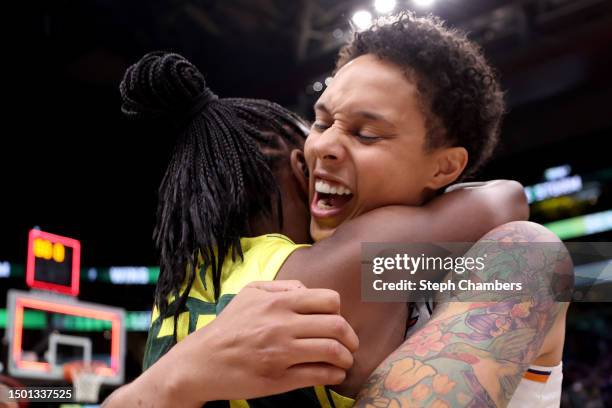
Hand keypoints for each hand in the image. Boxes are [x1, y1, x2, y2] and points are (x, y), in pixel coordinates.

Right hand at [110, 280, 358, 406]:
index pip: (329, 300)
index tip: (337, 321)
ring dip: (346, 358)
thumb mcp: (250, 293)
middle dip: (351, 337)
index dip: (339, 311)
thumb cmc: (229, 326)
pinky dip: (334, 375)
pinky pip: (319, 376)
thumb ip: (283, 287)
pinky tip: (334, 374)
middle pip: (337, 326)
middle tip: (350, 344)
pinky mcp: (280, 379)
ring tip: (344, 360)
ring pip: (333, 352)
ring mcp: (282, 354)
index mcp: (278, 302)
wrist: (201, 362)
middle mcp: (283, 326)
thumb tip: (309, 292)